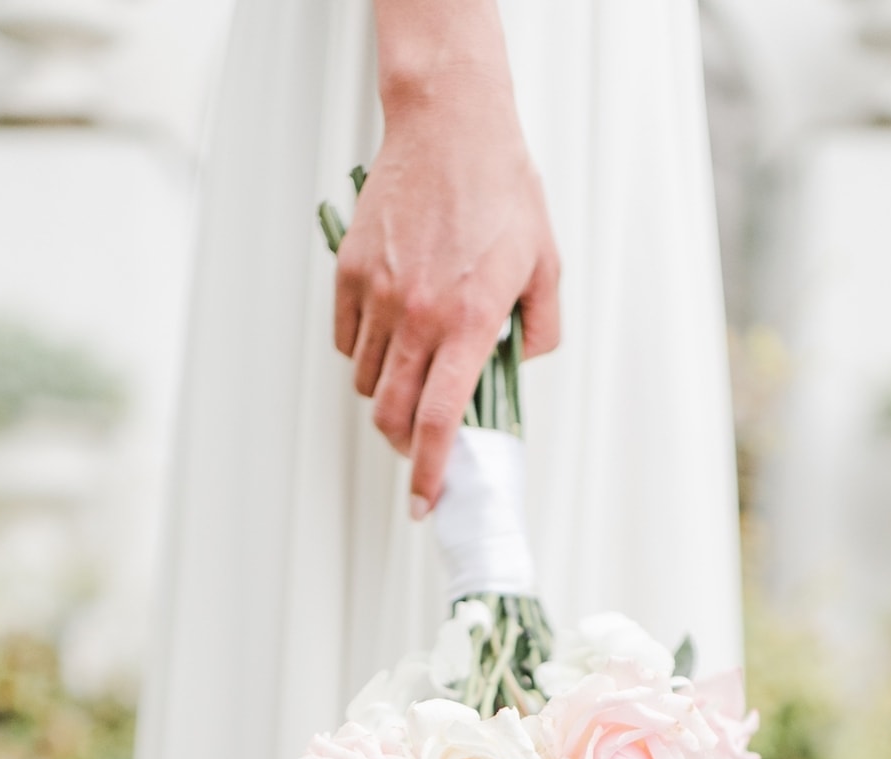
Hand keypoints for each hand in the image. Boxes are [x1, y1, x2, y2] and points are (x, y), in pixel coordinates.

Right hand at [334, 29, 559, 514]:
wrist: (450, 125)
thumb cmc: (500, 187)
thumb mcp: (546, 262)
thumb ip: (542, 327)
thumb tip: (524, 365)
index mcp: (469, 323)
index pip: (438, 422)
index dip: (428, 473)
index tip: (424, 501)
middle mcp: (418, 316)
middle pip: (391, 415)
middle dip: (401, 444)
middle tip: (415, 446)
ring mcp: (378, 295)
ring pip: (365, 381)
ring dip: (383, 395)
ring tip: (408, 373)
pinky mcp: (351, 272)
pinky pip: (345, 339)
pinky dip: (360, 352)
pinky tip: (385, 336)